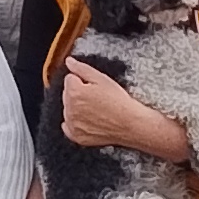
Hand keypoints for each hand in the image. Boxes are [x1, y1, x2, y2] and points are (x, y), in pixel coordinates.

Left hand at [57, 57, 185, 164]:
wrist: (131, 124)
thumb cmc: (119, 102)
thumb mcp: (102, 79)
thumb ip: (81, 68)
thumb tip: (69, 61)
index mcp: (74, 92)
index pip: (69, 79)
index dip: (82, 80)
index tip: (95, 86)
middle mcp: (70, 109)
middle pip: (67, 94)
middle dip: (78, 93)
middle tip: (97, 97)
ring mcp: (72, 124)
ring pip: (68, 109)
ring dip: (77, 107)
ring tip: (96, 109)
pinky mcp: (77, 136)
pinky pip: (68, 127)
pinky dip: (75, 123)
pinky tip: (88, 120)